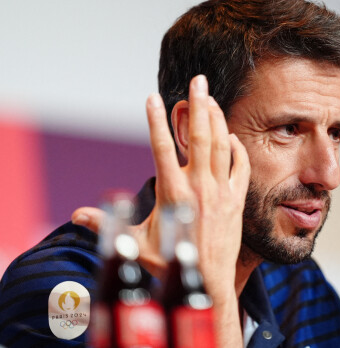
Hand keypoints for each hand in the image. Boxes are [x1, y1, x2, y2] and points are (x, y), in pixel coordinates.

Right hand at [73, 75, 250, 301]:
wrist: (207, 280)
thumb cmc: (171, 261)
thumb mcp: (136, 243)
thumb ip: (107, 226)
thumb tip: (78, 216)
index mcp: (173, 192)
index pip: (161, 148)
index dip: (155, 122)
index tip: (153, 98)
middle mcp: (199, 187)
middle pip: (199, 137)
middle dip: (199, 105)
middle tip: (199, 80)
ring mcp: (221, 191)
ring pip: (221, 146)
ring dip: (217, 119)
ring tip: (211, 98)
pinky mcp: (236, 199)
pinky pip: (241, 167)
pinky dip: (237, 149)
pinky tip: (231, 136)